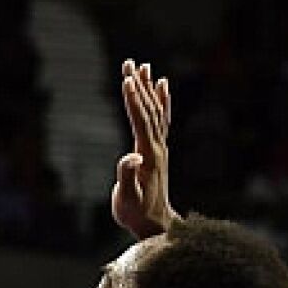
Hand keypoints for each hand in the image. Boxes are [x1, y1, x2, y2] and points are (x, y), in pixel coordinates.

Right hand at [111, 59, 179, 239]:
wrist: (155, 224)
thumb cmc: (136, 212)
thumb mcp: (127, 198)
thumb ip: (127, 176)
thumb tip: (132, 156)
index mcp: (149, 155)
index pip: (140, 121)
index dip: (133, 100)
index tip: (126, 80)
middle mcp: (158, 147)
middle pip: (149, 110)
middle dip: (139, 86)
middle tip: (130, 63)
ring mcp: (160, 147)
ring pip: (156, 111)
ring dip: (149, 88)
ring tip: (143, 67)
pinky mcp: (158, 150)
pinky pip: (161, 119)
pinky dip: (161, 100)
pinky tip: (160, 86)